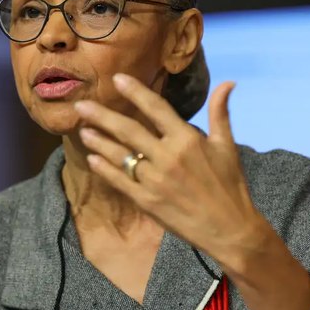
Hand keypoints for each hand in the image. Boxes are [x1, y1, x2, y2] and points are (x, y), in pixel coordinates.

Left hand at [73, 73, 261, 260]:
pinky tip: (92, 158)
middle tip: (80, 105)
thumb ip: (220, 113)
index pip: (156, 108)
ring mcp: (154, 180)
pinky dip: (104, 169)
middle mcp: (168, 157)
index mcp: (187, 140)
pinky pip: (120, 181)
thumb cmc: (229, 185)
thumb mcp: (227, 146)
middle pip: (128, 130)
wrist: (229, 230)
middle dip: (102, 116)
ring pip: (120, 155)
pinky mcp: (146, 201)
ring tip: (82, 129)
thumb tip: (228, 83)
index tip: (116, 78)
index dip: (135, 92)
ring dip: (98, 141)